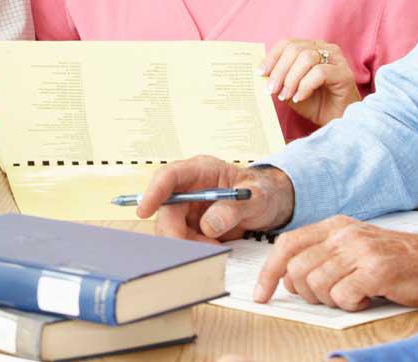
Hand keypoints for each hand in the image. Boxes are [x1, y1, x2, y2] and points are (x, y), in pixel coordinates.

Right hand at [134, 156, 294, 241]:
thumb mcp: (256, 196)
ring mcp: (189, 207)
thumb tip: (207, 225)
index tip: (145, 210)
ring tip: (216, 246)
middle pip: (167, 210)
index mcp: (201, 170)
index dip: (154, 192)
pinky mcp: (192, 224)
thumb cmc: (264, 191)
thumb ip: (233, 208)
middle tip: (199, 247)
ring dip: (189, 243)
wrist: (271, 205)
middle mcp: (190, 188)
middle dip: (176, 232)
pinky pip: (184, 239)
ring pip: (173, 228)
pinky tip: (215, 247)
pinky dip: (196, 248)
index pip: (169, 176)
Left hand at [254, 216, 417, 310]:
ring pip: (317, 284)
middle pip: (298, 270)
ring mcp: (361, 250)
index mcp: (335, 226)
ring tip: (352, 295)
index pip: (286, 245)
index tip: (261, 294)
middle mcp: (345, 234)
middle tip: (330, 295)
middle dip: (307, 293)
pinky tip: (365, 298)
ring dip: (331, 300)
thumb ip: (321, 257)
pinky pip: (343, 296)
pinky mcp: (377, 269)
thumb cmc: (394, 260)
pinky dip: (350, 305)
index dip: (269, 272)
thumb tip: (287, 279)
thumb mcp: (352, 249)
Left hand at [261, 38, 360, 125]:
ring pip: (307, 58)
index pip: (288, 43)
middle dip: (279, 70)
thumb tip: (261, 75)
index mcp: (312, 47)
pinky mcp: (344, 74)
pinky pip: (319, 73)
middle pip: (295, 49)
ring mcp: (337, 60)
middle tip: (271, 90)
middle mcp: (326, 49)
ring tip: (286, 96)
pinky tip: (299, 97)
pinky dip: (305, 86)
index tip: (260, 73)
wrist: (338, 121)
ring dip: (291, 79)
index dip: (272, 57)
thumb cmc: (316, 104)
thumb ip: (279, 79)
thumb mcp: (291, 89)